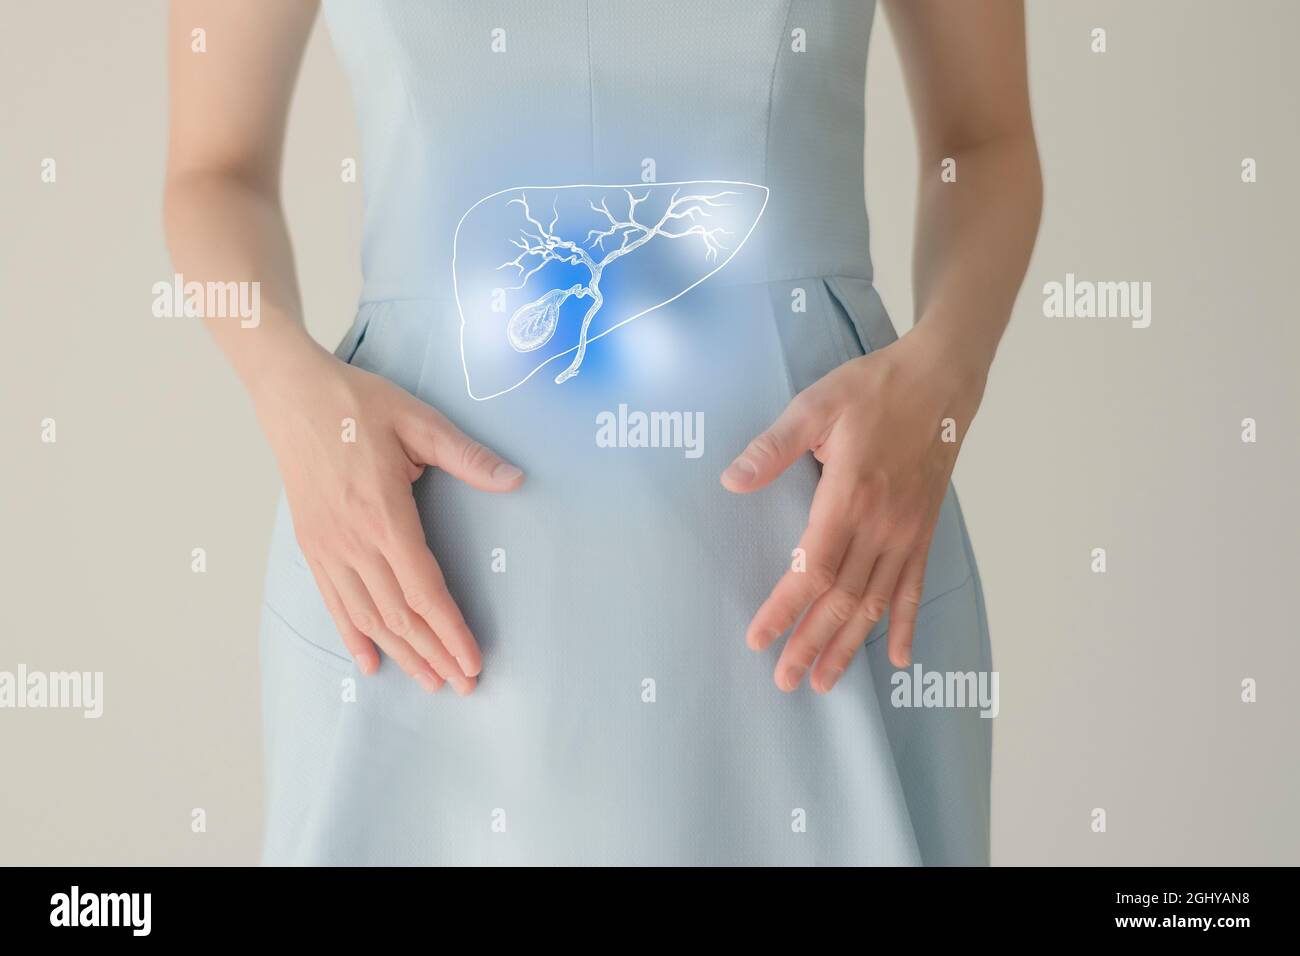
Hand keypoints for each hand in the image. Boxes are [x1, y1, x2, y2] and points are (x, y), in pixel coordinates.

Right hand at [253, 345, 523, 694]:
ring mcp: (327, 547)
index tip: (473, 660)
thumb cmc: (357, 404)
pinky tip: (370, 663)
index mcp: (384, 515)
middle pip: (399, 615)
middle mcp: (352, 542)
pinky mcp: (312, 544)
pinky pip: (334, 602)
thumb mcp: (420, 421)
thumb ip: (468, 457)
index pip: (424, 591)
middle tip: (465, 686)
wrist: (290, 393)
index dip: (450, 631)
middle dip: (434, 654)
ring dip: (401, 654)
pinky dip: (353, 636)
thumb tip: (515, 479)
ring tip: (430, 683)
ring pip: (367, 617)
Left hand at [721, 321, 986, 692]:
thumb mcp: (816, 405)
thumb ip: (774, 446)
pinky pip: (915, 587)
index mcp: (849, 496)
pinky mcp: (925, 530)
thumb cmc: (874, 388)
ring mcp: (908, 532)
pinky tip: (902, 659)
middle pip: (842, 600)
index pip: (811, 569)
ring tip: (826, 682)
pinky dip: (907, 624)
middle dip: (811, 643)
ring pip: (876, 604)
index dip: (785, 609)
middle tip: (785, 681)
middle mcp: (882, 524)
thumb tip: (732, 480)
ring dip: (850, 645)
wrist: (942, 379)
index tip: (759, 639)